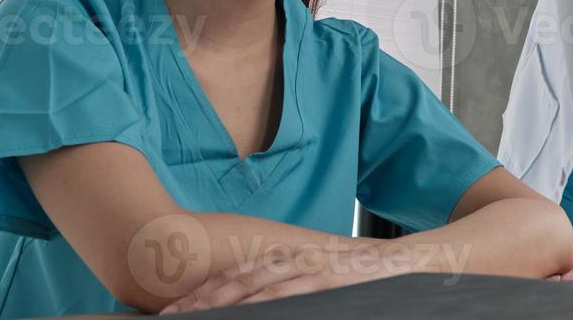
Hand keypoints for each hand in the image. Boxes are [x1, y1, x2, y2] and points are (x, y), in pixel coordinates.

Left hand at [157, 240, 405, 313]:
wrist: (402, 261)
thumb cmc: (358, 276)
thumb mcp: (317, 278)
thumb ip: (288, 288)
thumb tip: (257, 305)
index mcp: (285, 258)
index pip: (234, 276)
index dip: (202, 293)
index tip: (175, 309)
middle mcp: (290, 260)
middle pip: (234, 282)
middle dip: (199, 301)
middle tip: (169, 316)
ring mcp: (306, 271)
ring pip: (252, 290)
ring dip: (221, 305)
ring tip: (194, 318)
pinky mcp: (324, 282)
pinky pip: (284, 298)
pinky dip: (259, 307)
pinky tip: (243, 316)